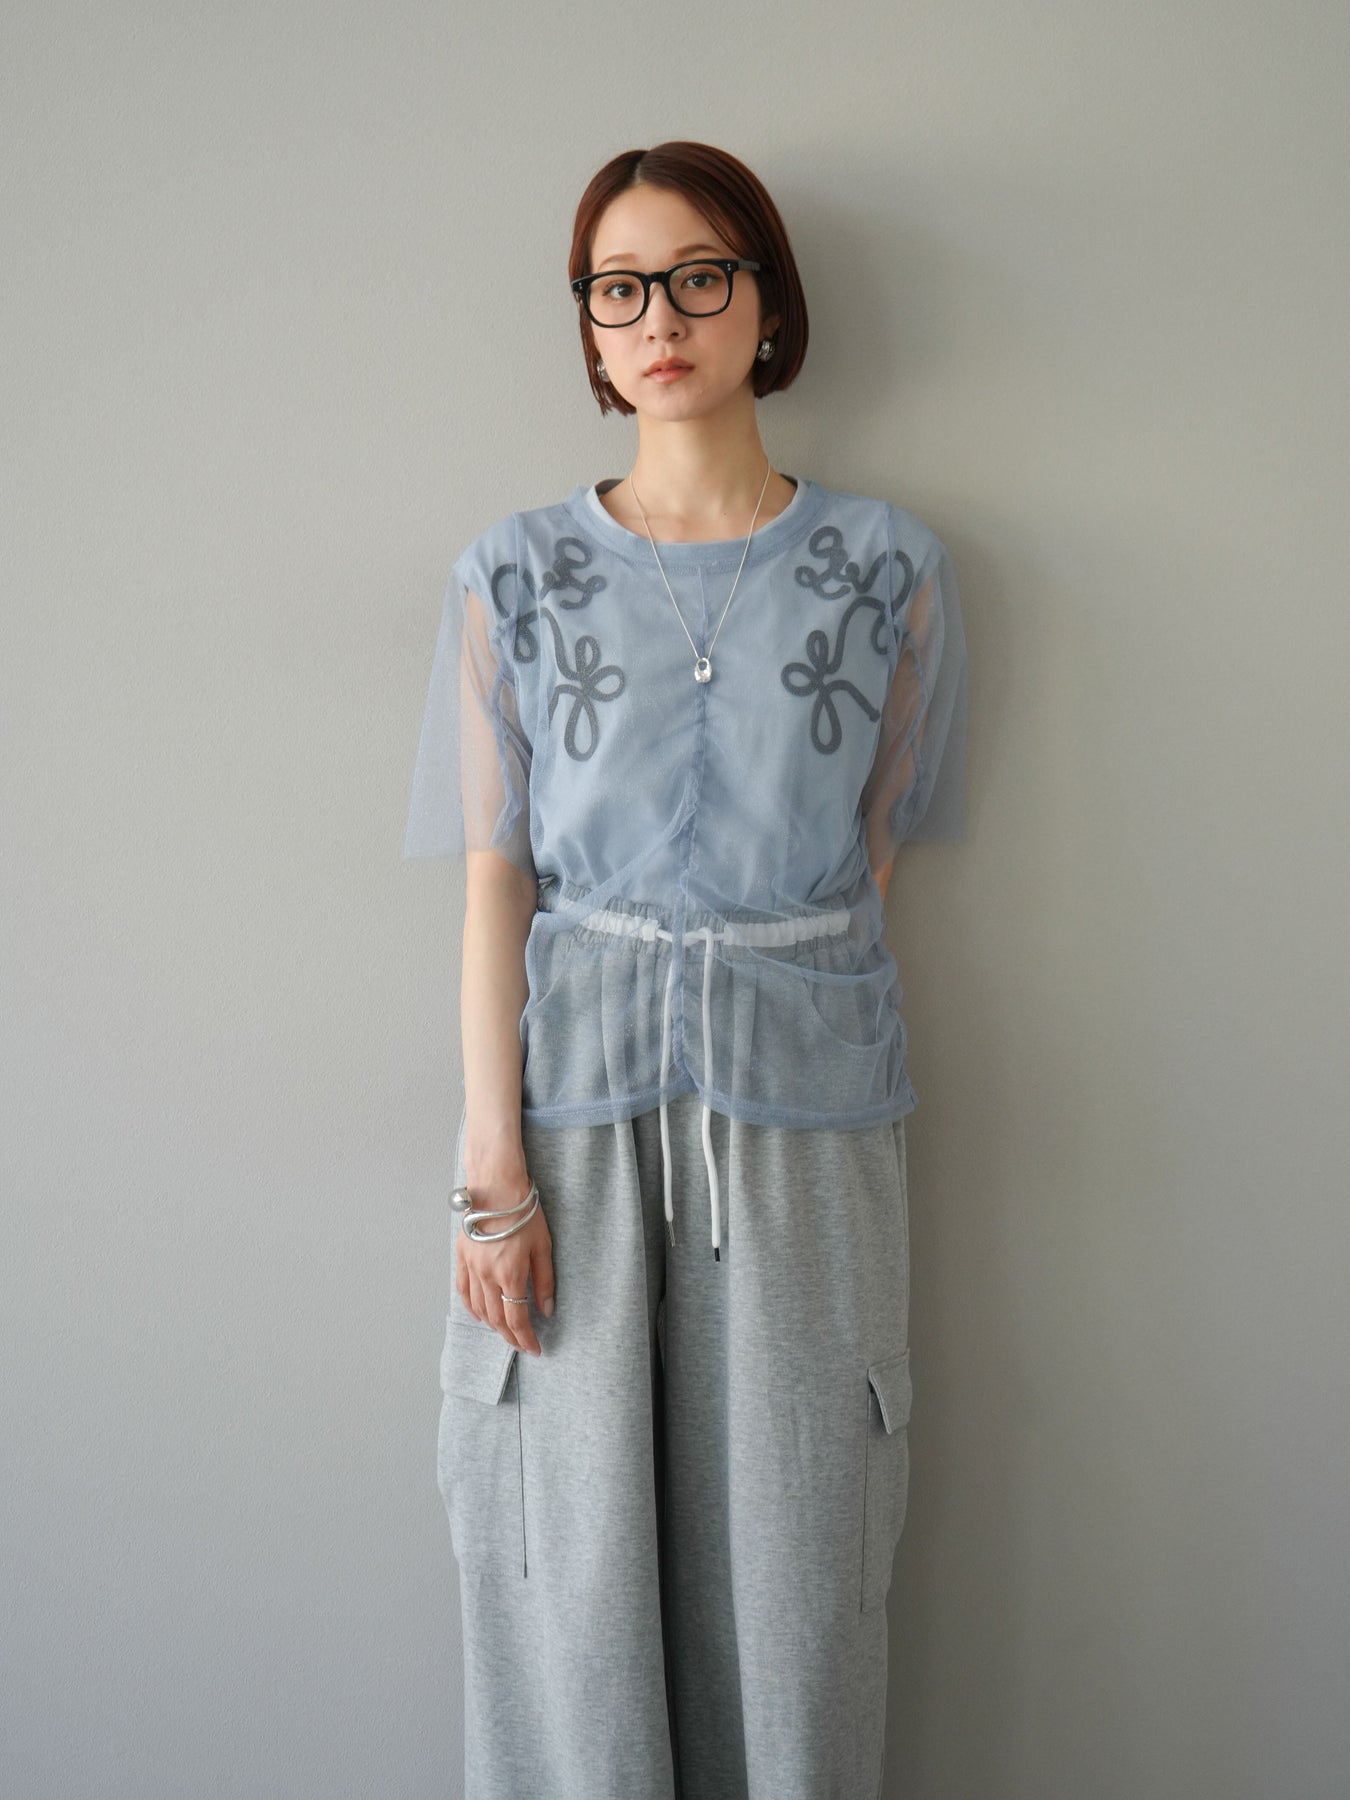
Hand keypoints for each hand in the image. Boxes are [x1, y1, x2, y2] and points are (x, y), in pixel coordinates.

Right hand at [454, 1188, 554, 1356]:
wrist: (496, 1186)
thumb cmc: (523, 1212)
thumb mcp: (542, 1247)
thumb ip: (544, 1282)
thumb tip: (546, 1310)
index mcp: (510, 1275)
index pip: (516, 1319)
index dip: (525, 1339)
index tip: (535, 1349)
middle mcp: (487, 1276)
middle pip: (496, 1318)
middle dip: (510, 1337)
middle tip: (521, 1345)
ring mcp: (471, 1267)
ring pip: (478, 1308)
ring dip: (492, 1325)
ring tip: (505, 1332)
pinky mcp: (462, 1258)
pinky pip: (463, 1290)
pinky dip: (471, 1307)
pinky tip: (479, 1314)